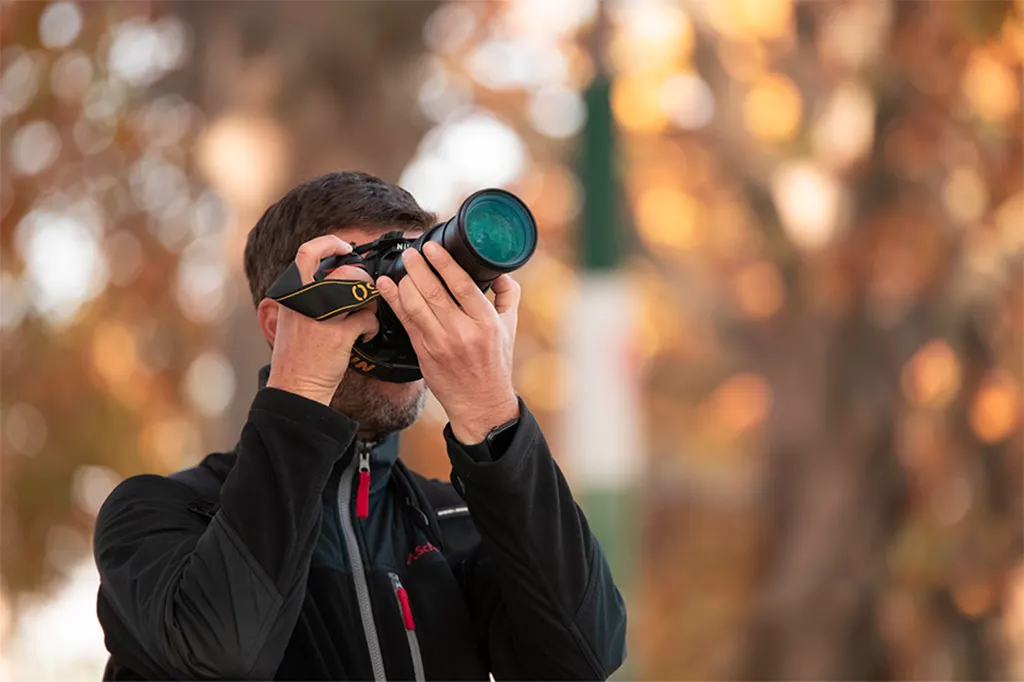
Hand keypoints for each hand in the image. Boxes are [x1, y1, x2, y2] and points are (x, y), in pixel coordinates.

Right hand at [264, 235, 378, 404]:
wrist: (295, 386)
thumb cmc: (298, 353)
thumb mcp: (292, 315)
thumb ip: (309, 292)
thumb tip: (339, 271)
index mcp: (291, 292)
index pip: (307, 252)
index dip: (330, 244)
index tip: (345, 247)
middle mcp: (304, 299)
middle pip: (345, 271)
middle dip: (362, 280)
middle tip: (365, 293)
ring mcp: (321, 316)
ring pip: (360, 291)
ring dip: (370, 301)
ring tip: (364, 314)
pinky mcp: (339, 334)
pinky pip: (368, 318)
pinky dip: (372, 325)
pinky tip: (366, 334)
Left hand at [375, 242, 519, 443]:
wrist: (480, 402)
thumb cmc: (495, 363)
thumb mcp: (509, 327)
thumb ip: (508, 296)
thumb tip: (501, 272)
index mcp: (485, 322)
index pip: (462, 285)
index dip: (444, 263)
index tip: (431, 247)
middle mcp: (461, 332)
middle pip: (434, 291)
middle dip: (418, 267)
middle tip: (411, 251)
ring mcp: (439, 343)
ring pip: (415, 305)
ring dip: (404, 281)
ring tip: (402, 265)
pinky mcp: (423, 352)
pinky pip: (405, 321)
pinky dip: (393, 300)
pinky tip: (385, 285)